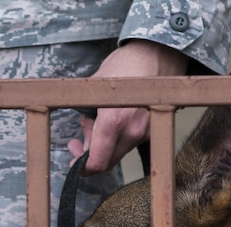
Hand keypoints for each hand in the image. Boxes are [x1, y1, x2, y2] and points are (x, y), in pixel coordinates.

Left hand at [68, 40, 188, 174]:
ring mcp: (145, 132)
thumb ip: (88, 122)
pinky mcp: (152, 130)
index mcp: (114, 121)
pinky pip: (129, 142)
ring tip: (94, 123)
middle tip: (77, 142)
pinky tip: (113, 120)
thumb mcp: (94, 90)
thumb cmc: (124, 66)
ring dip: (103, 146)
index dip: (82, 168)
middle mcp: (133, 131)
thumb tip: (83, 143)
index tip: (73, 162)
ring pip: (118, 153)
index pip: (97, 162)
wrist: (157, 54)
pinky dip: (117, 138)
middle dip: (89, 156)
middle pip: (108, 161)